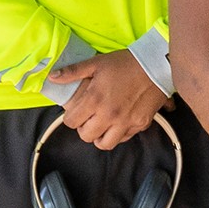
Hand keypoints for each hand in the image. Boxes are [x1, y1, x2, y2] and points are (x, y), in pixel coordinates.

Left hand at [49, 49, 166, 149]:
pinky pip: (124, 138)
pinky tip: (118, 123)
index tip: (76, 112)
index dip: (70, 117)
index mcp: (95, 100)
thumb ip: (73, 72)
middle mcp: (109, 115)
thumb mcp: (96, 63)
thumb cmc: (125, 63)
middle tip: (88, 119)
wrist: (156, 65)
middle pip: (86, 136)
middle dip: (83, 128)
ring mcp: (126, 122)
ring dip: (100, 136)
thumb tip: (52, 77)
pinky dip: (118, 134)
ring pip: (104, 144)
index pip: (71, 122)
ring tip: (102, 126)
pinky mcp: (140, 124)